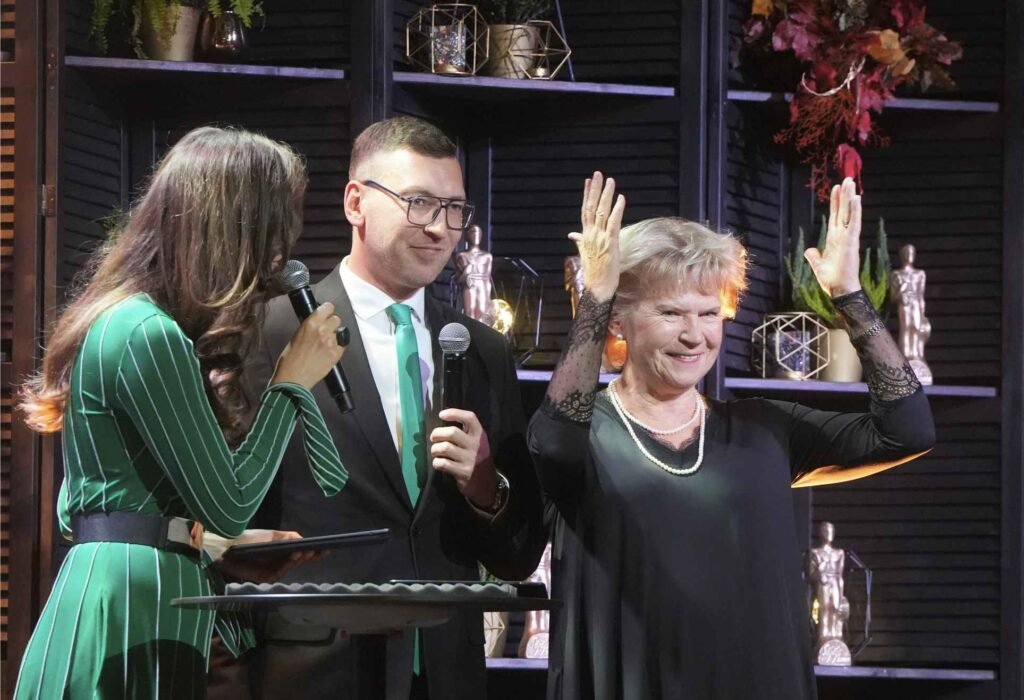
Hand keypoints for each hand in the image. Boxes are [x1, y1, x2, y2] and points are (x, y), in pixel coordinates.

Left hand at [216, 530, 321, 582]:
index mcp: (280, 551)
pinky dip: (288, 565)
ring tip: (307, 551)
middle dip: (309, 556)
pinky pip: (280, 572)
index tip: (324, 549)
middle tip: (319, 551)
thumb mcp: (269, 535)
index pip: (299, 552)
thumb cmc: (247, 539)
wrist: (225, 549)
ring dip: (300, 559)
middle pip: (298, 561)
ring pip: (291, 567)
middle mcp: (278, 562)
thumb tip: (302, 539)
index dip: (312, 552)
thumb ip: (286, 537)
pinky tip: (294, 556)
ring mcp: (272, 571)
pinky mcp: (265, 578)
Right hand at [271, 302, 344, 389]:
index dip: (327, 310)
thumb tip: (316, 324)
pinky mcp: (336, 354)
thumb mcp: (296, 337)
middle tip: (326, 331)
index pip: (328, 307)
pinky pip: (342, 345)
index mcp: (310, 323)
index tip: (327, 313)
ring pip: (340, 332)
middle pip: (337, 319)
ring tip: (325, 345)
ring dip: (335, 337)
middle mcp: (323, 330)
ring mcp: (331, 342)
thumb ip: (308, 328)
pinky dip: (337, 348)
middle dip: (332, 324)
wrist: (293, 379)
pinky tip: (328, 353)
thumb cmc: (289, 360)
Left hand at [429, 408, 496, 507]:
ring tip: (435, 452)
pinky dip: (436, 462)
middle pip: (452, 432)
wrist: (487, 483)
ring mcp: (469, 459)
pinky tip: (439, 463)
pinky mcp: (463, 472)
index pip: (470, 418)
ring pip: (444, 448)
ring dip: (435, 449)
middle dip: (437, 434)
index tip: (441, 415)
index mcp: (480, 435)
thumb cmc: (477, 458)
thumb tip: (442, 422)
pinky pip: (442, 463)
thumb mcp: (478, 443)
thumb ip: (465, 432)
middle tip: (433, 438)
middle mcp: (476, 445)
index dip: (454, 413)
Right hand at [569, 171, 625, 301]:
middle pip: (592, 207)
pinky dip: (617, 210)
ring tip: (610, 181)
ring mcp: (600, 238)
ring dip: (606, 195)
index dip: (587, 195)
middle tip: (598, 174)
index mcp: (585, 235)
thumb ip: (579, 241)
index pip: (585, 211)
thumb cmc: (594, 272)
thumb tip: (572, 235)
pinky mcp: (610, 243)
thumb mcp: (585, 253)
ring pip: (602, 212)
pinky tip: (621, 198)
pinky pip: (613, 223)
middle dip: (595, 189)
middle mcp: (591, 234)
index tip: (588, 181)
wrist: (597, 287)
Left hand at [803, 177, 862, 296]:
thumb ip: (813, 256)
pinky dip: (856, 211)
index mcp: (834, 240)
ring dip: (850, 198)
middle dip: (844, 195)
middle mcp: (842, 236)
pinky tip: (856, 199)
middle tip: (846, 179)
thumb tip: (810, 249)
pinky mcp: (851, 242)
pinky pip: (854, 223)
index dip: (835, 203)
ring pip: (849, 213)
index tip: (836, 189)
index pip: (835, 216)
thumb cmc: (832, 280)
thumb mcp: (818, 266)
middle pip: (843, 211)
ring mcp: (848, 238)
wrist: (839, 291)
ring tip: (850, 183)